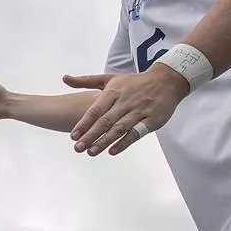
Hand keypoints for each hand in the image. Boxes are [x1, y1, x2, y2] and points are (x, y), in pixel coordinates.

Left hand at [65, 67, 185, 155]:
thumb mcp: (110, 78)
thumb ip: (87, 81)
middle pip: (105, 121)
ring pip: (119, 128)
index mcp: (113, 91)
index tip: (73, 136)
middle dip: (90, 135)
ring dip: (104, 141)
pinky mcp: (152, 120)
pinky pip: (136, 133)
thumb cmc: (134, 82)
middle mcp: (125, 101)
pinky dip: (124, 143)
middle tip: (77, 148)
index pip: (96, 110)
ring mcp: (139, 111)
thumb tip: (64, 79)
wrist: (166, 80)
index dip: (84, 123)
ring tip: (91, 152)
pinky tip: (112, 151)